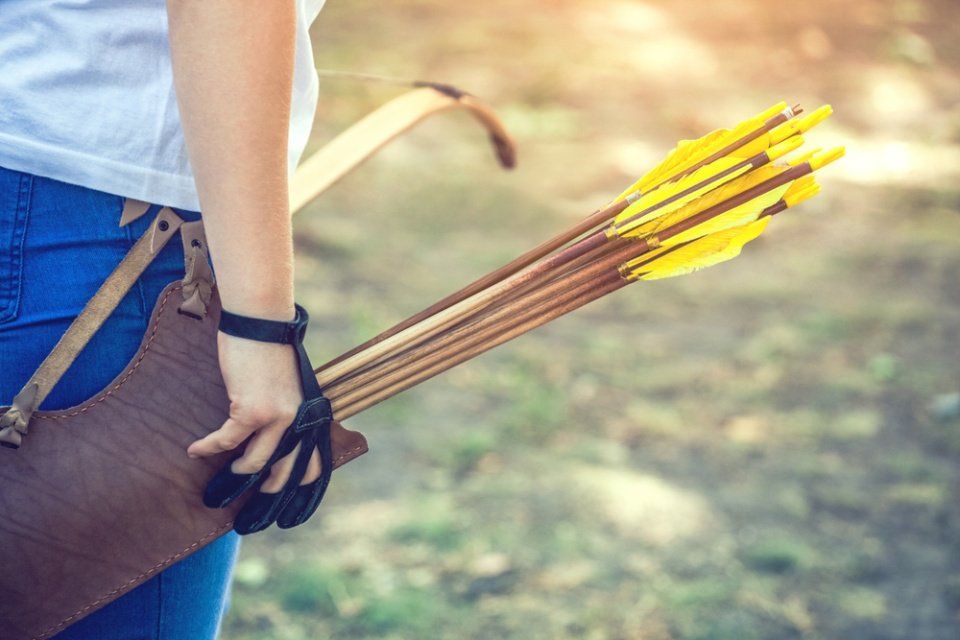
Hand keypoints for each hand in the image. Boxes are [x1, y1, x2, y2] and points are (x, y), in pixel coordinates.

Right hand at [187, 331, 322, 493]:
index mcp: (309, 415)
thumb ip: (288, 410)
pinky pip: (226, 440)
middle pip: (285, 470)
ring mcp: (276, 418)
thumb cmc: (271, 349)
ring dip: (237, 471)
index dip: (299, 484)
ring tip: (223, 476)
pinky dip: (208, 447)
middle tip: (250, 500)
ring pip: (254, 462)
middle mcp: (298, 421)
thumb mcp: (290, 386)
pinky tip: (194, 450)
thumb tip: (273, 433)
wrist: (261, 323)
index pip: (314, 463)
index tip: (284, 499)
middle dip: (267, 489)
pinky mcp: (250, 411)